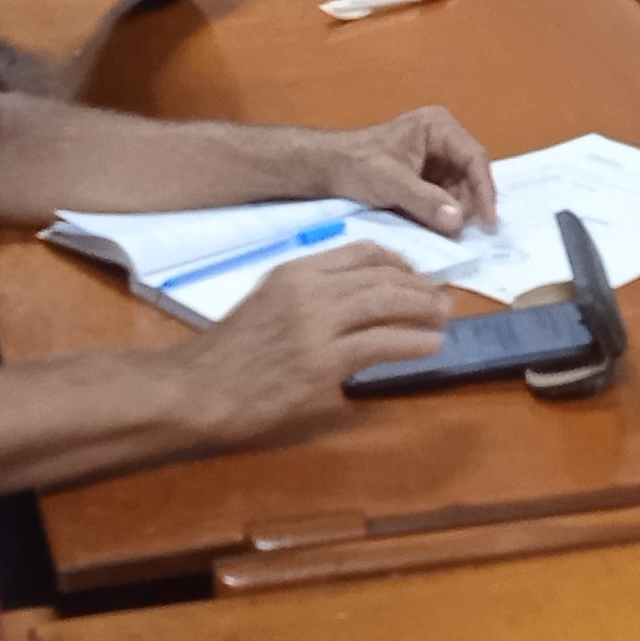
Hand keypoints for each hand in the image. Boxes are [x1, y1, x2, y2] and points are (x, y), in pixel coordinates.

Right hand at [176, 246, 448, 440]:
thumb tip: (355, 304)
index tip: (415, 274)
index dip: (398, 261)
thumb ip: (308, 296)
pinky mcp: (321, 362)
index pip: (360, 251)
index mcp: (294, 271)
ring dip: (423, 308)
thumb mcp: (268, 304)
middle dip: (419, 284)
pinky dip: (413, 341)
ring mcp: (315, 324)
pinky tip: (429, 345)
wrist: (196, 389)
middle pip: (381, 275)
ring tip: (443, 316)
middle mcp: (308, 289)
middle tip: (441, 297)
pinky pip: (381, 343)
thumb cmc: (229, 354)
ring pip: (387, 303)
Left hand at [313, 106, 496, 235]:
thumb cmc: (356, 165)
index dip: (484, 190)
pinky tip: (433, 225)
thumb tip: (460, 222)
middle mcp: (443, 137)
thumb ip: (425, 201)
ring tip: (443, 231)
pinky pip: (445, 195)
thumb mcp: (391, 183)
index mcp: (438, 126)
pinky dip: (442, 211)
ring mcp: (436, 156)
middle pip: (470, 174)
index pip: (475, 158)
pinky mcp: (427, 174)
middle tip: (460, 232)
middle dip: (467, 203)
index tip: (488, 222)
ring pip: (460, 188)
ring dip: (454, 210)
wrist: (325, 167)